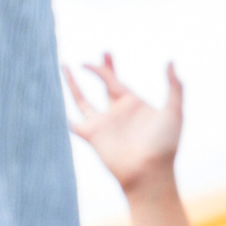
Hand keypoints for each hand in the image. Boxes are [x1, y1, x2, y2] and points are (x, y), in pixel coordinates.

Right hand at [66, 55, 184, 195]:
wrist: (149, 172)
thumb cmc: (164, 146)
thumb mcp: (174, 112)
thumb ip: (174, 87)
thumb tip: (171, 62)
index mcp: (134, 104)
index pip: (117, 80)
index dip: (109, 66)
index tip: (104, 53)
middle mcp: (116, 112)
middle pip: (103, 86)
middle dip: (97, 71)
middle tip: (87, 59)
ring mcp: (103, 124)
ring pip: (82, 100)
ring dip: (72, 85)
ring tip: (63, 67)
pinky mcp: (91, 136)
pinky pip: (72, 122)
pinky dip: (61, 114)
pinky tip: (51, 103)